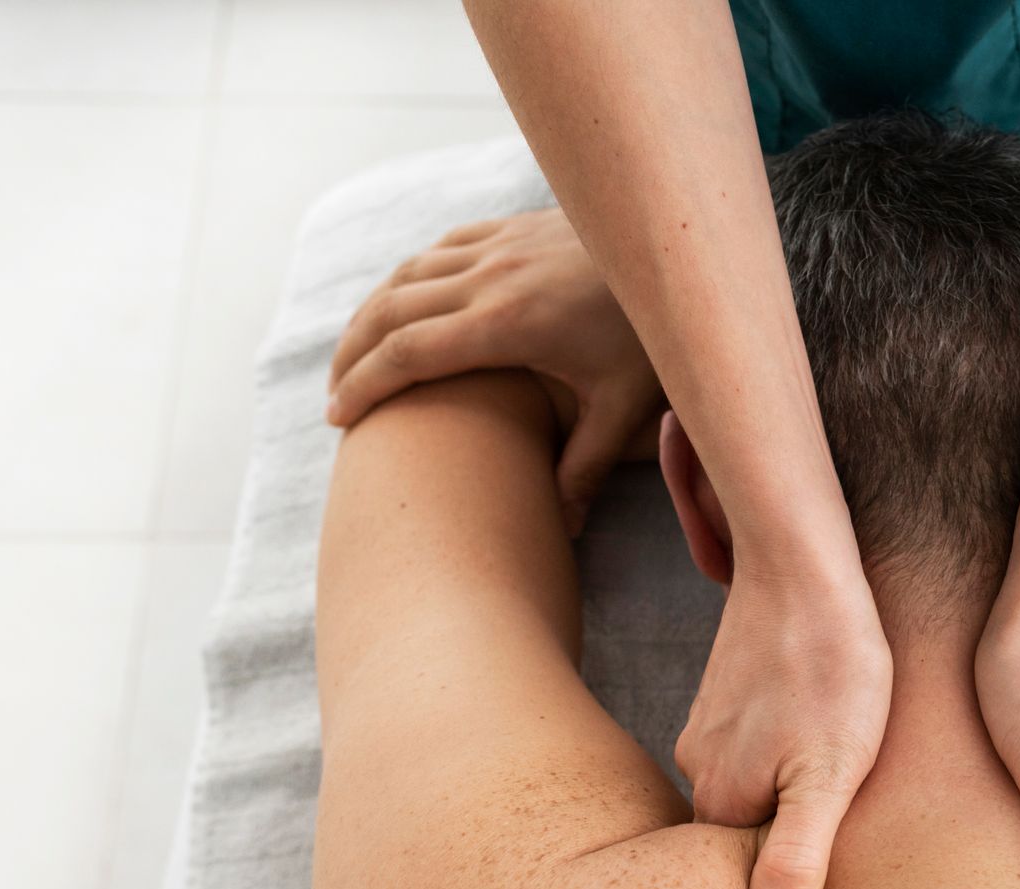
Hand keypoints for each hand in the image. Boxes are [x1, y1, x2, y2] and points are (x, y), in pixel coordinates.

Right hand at [326, 208, 660, 531]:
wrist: (685, 254)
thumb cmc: (656, 334)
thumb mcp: (624, 407)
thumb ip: (584, 467)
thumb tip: (562, 530)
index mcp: (508, 324)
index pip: (407, 356)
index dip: (363, 388)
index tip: (338, 420)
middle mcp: (491, 277)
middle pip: (389, 313)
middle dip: (350, 356)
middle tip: (334, 399)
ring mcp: (501, 245)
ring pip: (407, 274)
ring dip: (371, 314)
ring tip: (355, 357)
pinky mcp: (515, 228)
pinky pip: (441, 248)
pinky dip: (410, 276)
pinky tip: (405, 302)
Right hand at [675, 558, 891, 888]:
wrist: (805, 567)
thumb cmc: (832, 670)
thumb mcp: (829, 778)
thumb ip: (797, 861)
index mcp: (719, 802)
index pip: (747, 876)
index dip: (795, 882)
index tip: (843, 881)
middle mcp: (698, 768)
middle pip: (748, 832)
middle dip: (792, 837)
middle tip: (853, 824)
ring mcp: (709, 727)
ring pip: (755, 785)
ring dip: (793, 789)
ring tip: (844, 774)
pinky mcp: (728, 693)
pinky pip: (758, 744)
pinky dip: (789, 749)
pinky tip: (826, 733)